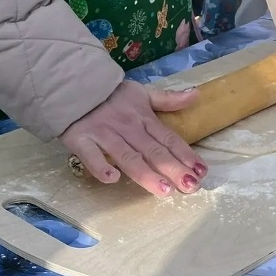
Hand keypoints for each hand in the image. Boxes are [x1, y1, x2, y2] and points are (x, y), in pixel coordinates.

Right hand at [61, 81, 205, 196]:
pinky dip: (100, 167)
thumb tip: (196, 95)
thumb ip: (168, 99)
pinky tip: (113, 179)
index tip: (202, 170)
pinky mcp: (81, 140)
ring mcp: (104, 135)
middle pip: (153, 151)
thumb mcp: (143, 93)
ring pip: (128, 156)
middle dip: (173, 169)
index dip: (186, 154)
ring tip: (164, 190)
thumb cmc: (112, 95)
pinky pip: (91, 156)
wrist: (72, 84)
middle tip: (191, 186)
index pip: (169, 139)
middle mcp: (128, 128)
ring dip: (146, 173)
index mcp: (144, 118)